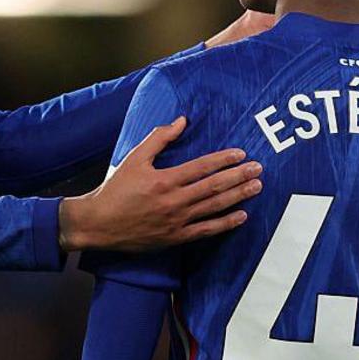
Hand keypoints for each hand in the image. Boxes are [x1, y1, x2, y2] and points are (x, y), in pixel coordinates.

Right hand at [58, 117, 262, 252]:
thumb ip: (159, 138)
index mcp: (164, 180)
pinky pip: (206, 231)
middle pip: (214, 187)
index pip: (202, 167)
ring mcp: (176, 221)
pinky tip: (241, 216)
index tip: (241, 154)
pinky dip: (225, 223)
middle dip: (239, 177)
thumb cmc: (116, 189)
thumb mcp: (134, 158)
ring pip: (214, 207)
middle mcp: (173, 201)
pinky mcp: (176, 238)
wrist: (99, 224)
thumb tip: (181, 121)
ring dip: (238, 196)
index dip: (224, 159)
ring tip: (256, 187)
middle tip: (259, 169)